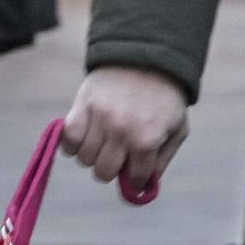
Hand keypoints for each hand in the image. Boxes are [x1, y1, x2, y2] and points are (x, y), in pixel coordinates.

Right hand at [60, 66, 188, 186]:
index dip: (135, 177)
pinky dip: (72, 144)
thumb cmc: (163, 98)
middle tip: (117, 154)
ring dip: (92, 155)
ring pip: (84, 159)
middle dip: (111, 168)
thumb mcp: (176, 129)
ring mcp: (100, 118)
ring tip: (102, 140)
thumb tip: (141, 189)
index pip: (133, 178)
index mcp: (147, 139)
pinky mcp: (81, 106)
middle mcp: (122, 131)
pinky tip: (83, 137)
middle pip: (103, 173)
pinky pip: (67, 141)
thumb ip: (162, 161)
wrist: (146, 56)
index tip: (135, 169)